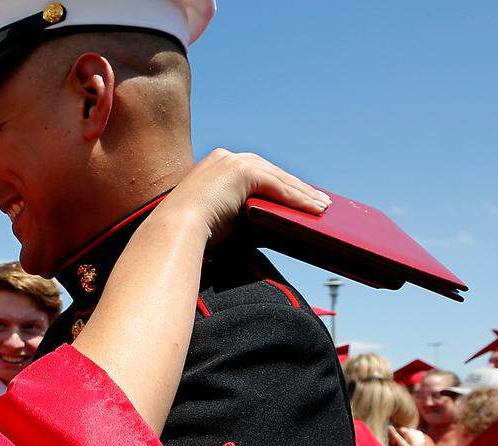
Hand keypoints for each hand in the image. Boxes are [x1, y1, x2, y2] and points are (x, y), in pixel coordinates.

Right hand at [156, 148, 329, 243]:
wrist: (175, 230)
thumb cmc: (191, 235)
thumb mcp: (222, 220)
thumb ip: (244, 216)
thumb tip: (270, 225)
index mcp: (214, 167)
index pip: (255, 173)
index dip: (278, 185)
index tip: (295, 195)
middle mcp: (223, 159)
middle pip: (270, 171)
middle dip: (296, 187)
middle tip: (317, 199)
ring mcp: (232, 162)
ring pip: (277, 178)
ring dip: (303, 193)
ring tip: (322, 206)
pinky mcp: (241, 171)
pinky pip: (278, 186)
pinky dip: (298, 198)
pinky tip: (314, 209)